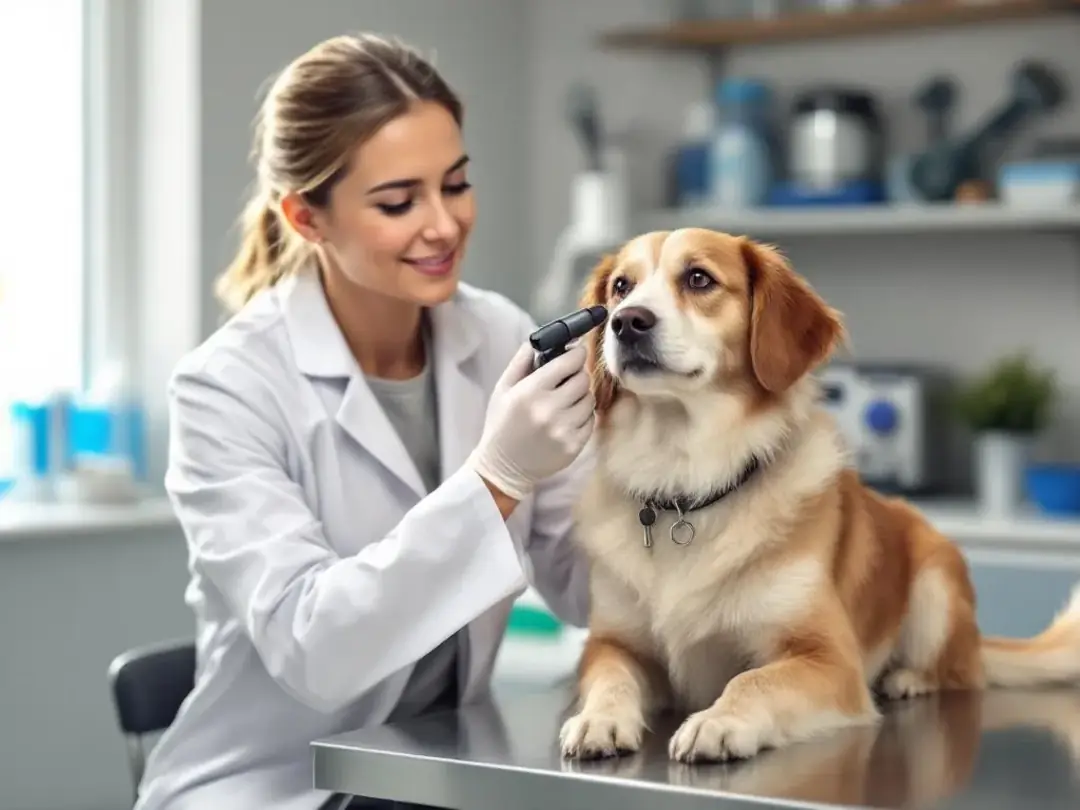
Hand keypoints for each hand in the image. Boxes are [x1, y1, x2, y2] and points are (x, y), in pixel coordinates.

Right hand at [466, 341, 594, 501]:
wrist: (503, 467)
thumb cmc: (502, 424)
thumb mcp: (503, 389)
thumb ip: (522, 361)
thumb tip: (540, 339)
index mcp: (530, 391)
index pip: (568, 362)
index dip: (576, 354)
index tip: (577, 352)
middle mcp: (549, 410)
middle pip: (583, 379)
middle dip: (578, 375)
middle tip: (569, 378)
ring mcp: (564, 430)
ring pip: (589, 399)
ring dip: (581, 396)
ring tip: (566, 401)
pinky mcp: (574, 446)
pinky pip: (591, 420)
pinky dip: (583, 416)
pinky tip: (568, 418)